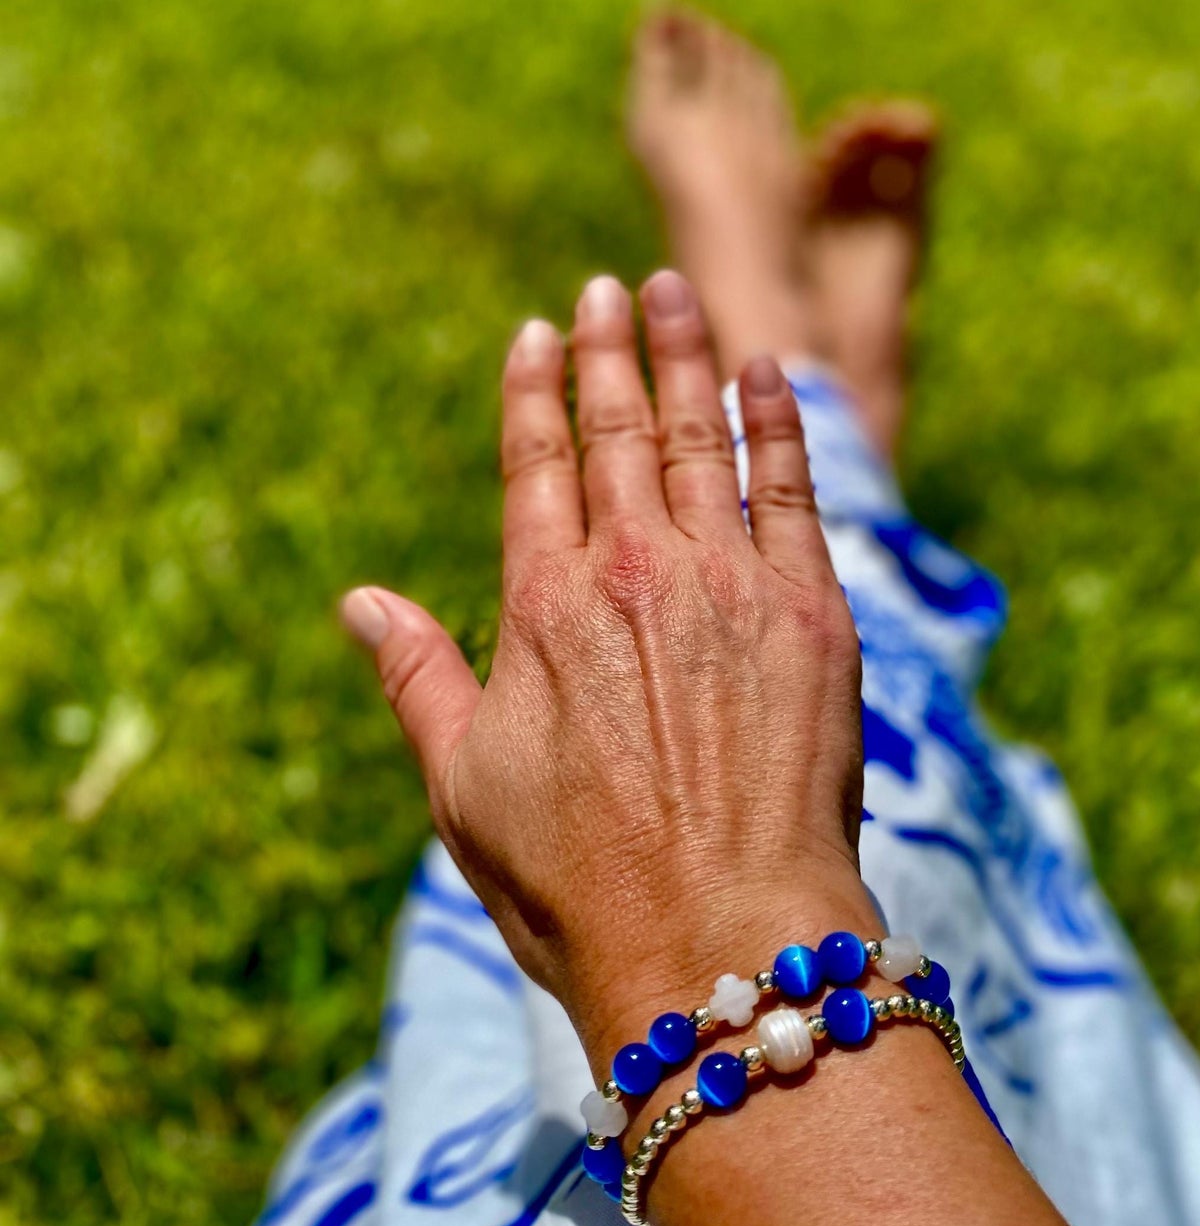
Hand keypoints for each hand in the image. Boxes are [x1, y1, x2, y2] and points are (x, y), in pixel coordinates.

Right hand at [342, 270, 876, 1053]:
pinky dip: (778, 423)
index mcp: (542, 606)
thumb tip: (359, 602)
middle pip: (619, 429)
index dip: (533, 391)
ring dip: (689, 358)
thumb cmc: (578, 882)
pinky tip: (768, 375)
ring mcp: (730, 584)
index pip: (534, 464)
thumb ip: (419, 679)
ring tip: (678, 294)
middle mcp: (634, 570)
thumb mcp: (464, 786)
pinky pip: (794, 487)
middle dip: (611, 349)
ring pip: (703, 437)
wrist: (718, 938)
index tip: (536, 333)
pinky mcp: (814, 613)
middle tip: (610, 287)